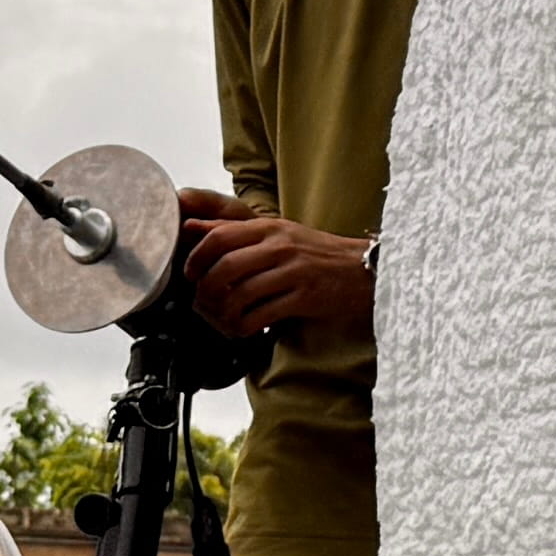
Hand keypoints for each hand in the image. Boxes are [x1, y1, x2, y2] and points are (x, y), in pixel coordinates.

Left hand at [178, 207, 373, 336]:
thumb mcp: (276, 232)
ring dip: (224, 313)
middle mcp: (279, 246)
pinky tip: (246, 329)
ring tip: (224, 319)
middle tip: (204, 303)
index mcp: (268, 227)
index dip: (196, 259)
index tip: (191, 276)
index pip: (218, 238)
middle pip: (225, 267)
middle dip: (206, 290)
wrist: (364, 269)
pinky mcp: (304, 298)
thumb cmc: (316, 253)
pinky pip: (263, 315)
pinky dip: (246, 326)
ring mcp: (293, 272)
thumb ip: (234, 231)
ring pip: (241, 294)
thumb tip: (191, 226)